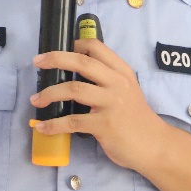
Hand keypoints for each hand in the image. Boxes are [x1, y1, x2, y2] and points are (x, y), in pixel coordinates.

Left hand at [30, 38, 171, 171]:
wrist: (155, 145)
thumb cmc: (136, 118)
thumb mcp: (127, 90)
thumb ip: (107, 80)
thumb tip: (74, 74)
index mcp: (122, 72)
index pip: (96, 47)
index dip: (74, 44)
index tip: (57, 50)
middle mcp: (117, 83)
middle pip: (82, 62)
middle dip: (56, 59)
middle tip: (37, 62)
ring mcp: (111, 104)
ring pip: (73, 90)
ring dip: (49, 93)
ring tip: (36, 99)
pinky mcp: (104, 125)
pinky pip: (72, 121)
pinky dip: (53, 124)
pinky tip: (43, 127)